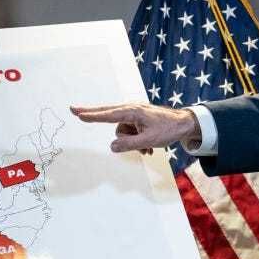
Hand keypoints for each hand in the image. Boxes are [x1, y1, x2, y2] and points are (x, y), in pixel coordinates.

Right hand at [70, 104, 200, 152]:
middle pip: (108, 115)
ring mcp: (135, 115)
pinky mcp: (139, 120)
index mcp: (133, 112)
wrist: (185, 124)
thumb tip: (112, 146)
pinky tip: (148, 148)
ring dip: (132, 142)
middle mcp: (132, 110)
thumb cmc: (168, 130)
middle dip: (93, 115)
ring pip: (123, 131)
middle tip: (73, 110)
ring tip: (147, 148)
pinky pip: (130, 133)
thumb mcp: (149, 140)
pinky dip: (137, 141)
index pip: (108, 115)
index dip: (92, 116)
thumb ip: (129, 144)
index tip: (78, 114)